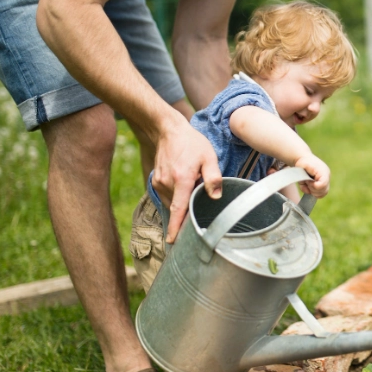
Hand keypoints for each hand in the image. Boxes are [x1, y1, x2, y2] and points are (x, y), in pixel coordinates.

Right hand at [151, 120, 221, 242]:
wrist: (169, 131)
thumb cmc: (192, 143)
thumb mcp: (209, 157)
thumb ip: (213, 178)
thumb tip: (216, 197)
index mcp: (182, 179)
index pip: (178, 209)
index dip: (176, 227)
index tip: (172, 241)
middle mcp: (167, 183)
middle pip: (178, 206)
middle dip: (187, 211)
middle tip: (197, 210)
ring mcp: (159, 182)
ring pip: (172, 201)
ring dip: (182, 200)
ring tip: (192, 185)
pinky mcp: (155, 181)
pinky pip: (167, 195)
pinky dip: (176, 195)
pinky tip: (184, 185)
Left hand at [294, 154, 329, 197]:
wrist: (305, 159)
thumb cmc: (303, 162)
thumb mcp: (302, 166)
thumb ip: (305, 176)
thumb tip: (311, 184)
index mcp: (323, 171)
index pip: (322, 184)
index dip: (313, 186)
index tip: (307, 181)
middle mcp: (327, 177)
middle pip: (323, 191)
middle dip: (312, 189)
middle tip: (306, 182)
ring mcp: (326, 181)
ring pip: (322, 194)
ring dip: (312, 191)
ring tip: (307, 184)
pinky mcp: (324, 184)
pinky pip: (320, 194)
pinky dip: (313, 192)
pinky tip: (308, 186)